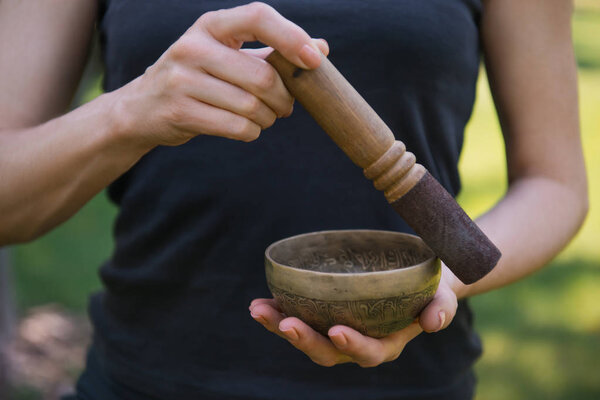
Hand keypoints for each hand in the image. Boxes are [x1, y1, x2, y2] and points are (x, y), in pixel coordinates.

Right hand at [111, 2, 328, 147]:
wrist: (143, 108)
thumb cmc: (198, 78)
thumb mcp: (228, 55)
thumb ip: (272, 51)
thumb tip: (321, 48)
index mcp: (211, 25)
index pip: (258, 17)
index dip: (292, 37)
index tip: (314, 60)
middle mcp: (193, 47)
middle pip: (261, 77)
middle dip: (283, 98)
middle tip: (285, 106)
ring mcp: (182, 80)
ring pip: (251, 106)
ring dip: (268, 118)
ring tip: (264, 117)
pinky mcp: (180, 112)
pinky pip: (237, 127)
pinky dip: (251, 132)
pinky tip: (246, 127)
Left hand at [250, 265, 460, 366]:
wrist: (411, 283)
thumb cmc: (427, 291)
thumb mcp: (442, 297)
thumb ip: (441, 309)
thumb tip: (433, 323)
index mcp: (384, 344)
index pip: (368, 353)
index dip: (353, 346)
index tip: (338, 331)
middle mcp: (355, 343)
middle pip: (326, 351)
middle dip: (304, 340)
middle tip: (286, 323)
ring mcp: (334, 330)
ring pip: (304, 336)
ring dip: (279, 325)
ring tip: (258, 310)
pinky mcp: (321, 315)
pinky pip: (297, 317)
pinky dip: (277, 311)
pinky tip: (260, 302)